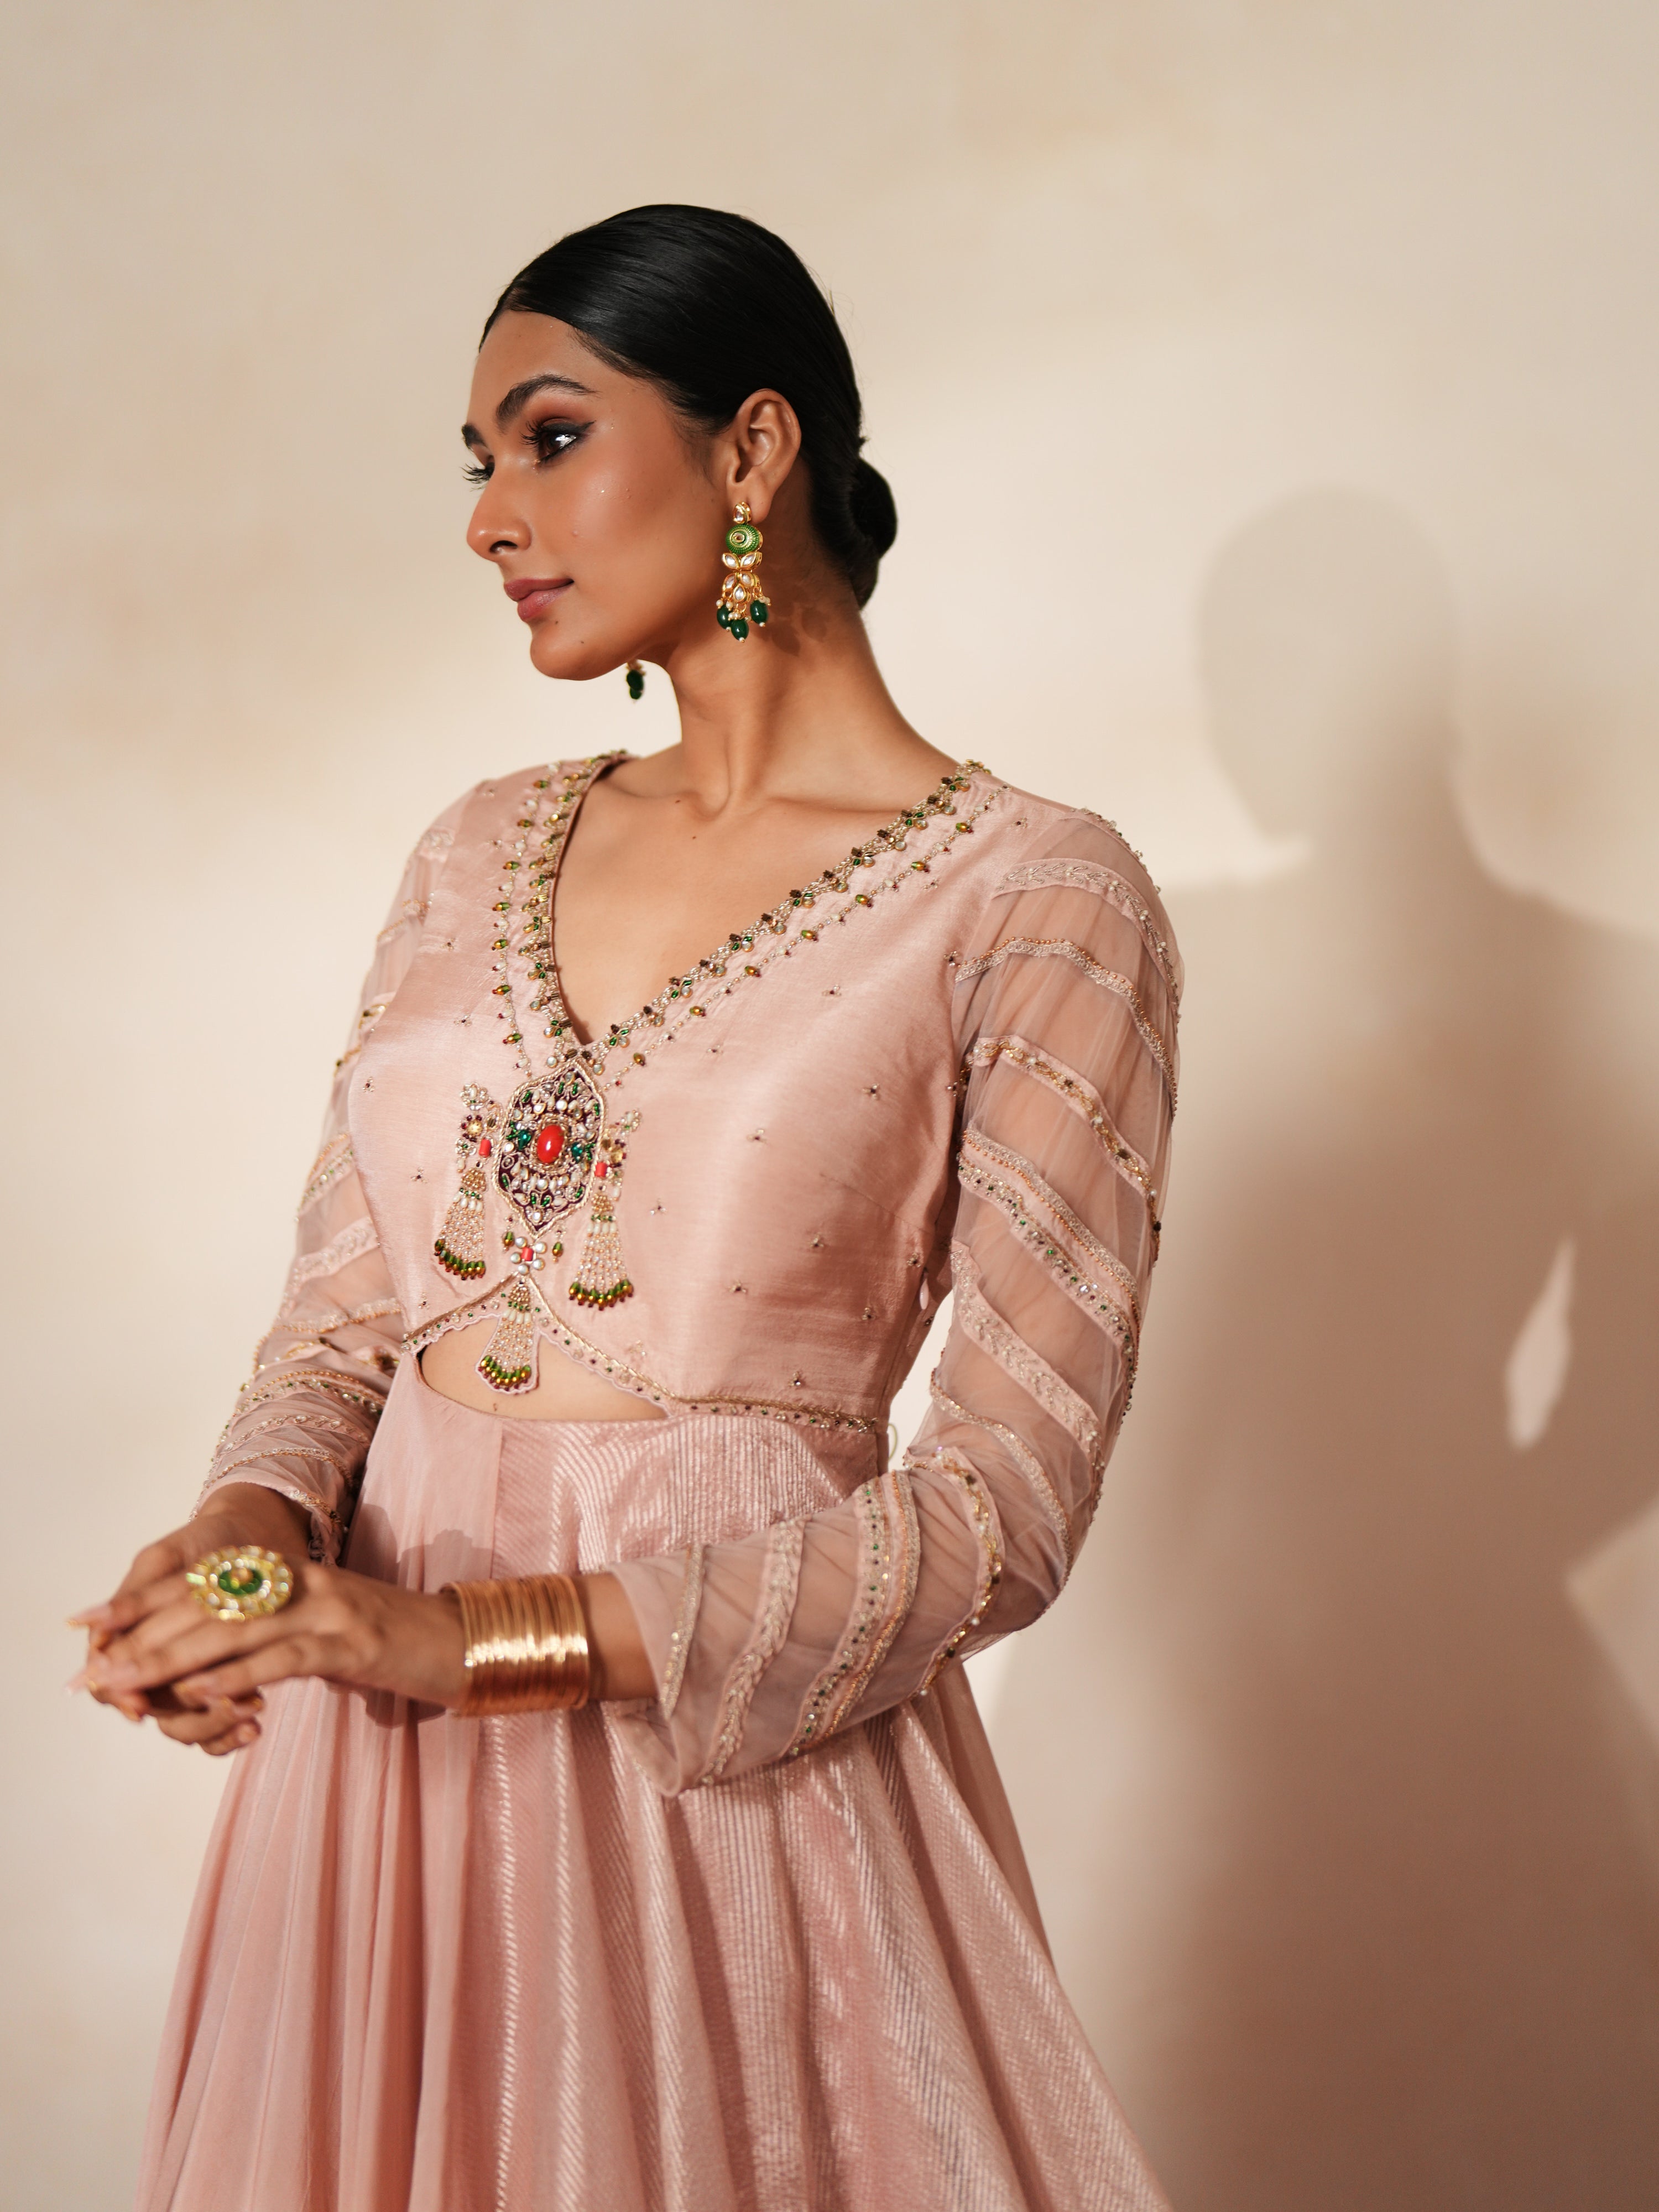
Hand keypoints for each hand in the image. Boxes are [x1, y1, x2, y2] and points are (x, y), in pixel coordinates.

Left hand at [71, 1486, 466, 1752]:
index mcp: (297, 1574)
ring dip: (174, 1660)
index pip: (207, 1581)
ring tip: (128, 1684)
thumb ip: (274, 1641)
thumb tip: (212, 1670)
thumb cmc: (396, 1648)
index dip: (147, 1602)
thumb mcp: (326, 1635)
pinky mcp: (354, 1644)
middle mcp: (308, 1581)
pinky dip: (236, 1677)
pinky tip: (202, 1694)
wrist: (467, 1644)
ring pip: (237, 1628)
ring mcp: (332, 1609)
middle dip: (146, 1637)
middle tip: (97, 1669)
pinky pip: (283, 1658)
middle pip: (211, 1603)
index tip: (95, 1627)